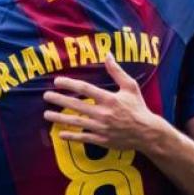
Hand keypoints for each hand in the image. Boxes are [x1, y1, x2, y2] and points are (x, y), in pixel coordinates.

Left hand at [43, 56, 166, 152]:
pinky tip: (60, 134)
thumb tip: (108, 54)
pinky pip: (83, 138)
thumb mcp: (130, 87)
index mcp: (109, 99)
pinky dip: (71, 136)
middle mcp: (103, 113)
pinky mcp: (102, 140)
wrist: (147, 133)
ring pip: (76, 122)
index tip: (57, 81)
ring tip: (46, 114)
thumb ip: (117, 71)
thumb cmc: (138, 108)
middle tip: (46, 96)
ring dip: (59, 118)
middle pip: (76, 105)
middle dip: (59, 100)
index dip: (69, 84)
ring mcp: (101, 128)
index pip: (85, 89)